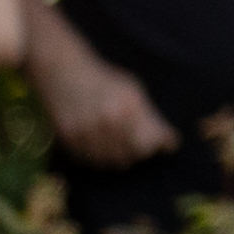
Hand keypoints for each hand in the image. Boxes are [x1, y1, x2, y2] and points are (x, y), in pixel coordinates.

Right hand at [30, 31, 177, 167]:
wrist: (63, 73)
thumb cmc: (104, 80)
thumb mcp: (132, 90)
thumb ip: (146, 114)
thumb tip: (163, 138)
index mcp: (130, 108)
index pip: (155, 140)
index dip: (164, 143)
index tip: (169, 144)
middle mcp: (109, 122)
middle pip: (135, 154)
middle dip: (142, 151)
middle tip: (144, 146)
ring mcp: (88, 132)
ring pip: (112, 161)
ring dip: (120, 156)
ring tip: (123, 146)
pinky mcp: (69, 139)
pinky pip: (90, 160)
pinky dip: (99, 157)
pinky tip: (102, 146)